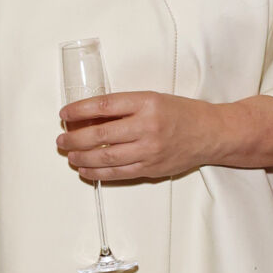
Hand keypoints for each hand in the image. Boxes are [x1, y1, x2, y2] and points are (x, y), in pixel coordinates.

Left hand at [58, 92, 209, 183]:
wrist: (211, 133)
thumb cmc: (181, 113)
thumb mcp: (152, 99)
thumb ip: (124, 108)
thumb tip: (89, 117)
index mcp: (146, 102)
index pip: (103, 105)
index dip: (79, 110)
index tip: (65, 114)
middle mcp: (147, 126)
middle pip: (100, 134)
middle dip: (74, 138)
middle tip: (61, 140)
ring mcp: (149, 150)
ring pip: (106, 157)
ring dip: (82, 158)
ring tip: (69, 155)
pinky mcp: (151, 168)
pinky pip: (118, 173)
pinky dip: (97, 173)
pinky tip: (85, 170)